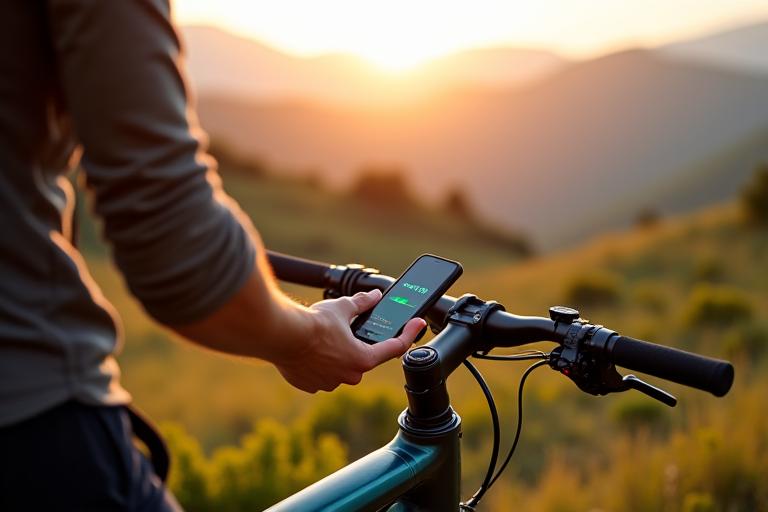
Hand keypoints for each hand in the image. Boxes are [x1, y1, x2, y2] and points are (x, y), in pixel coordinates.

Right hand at [273, 289, 425, 392]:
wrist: (281, 336)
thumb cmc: (313, 323)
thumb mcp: (343, 307)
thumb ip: (362, 302)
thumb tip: (374, 296)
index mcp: (363, 358)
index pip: (395, 347)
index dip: (409, 334)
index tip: (417, 325)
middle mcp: (349, 375)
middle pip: (363, 358)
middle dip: (358, 344)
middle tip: (347, 330)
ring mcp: (329, 383)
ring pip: (340, 368)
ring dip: (337, 355)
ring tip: (324, 338)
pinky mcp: (311, 386)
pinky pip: (320, 375)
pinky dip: (318, 364)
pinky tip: (310, 351)